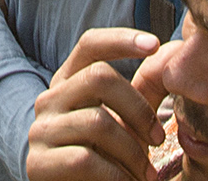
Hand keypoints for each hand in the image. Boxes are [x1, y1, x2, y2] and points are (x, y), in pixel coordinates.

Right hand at [26, 27, 175, 180]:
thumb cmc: (106, 158)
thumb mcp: (120, 122)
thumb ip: (140, 93)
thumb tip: (169, 54)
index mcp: (69, 83)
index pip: (90, 45)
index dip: (121, 39)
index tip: (154, 45)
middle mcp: (49, 99)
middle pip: (99, 77)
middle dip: (138, 108)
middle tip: (157, 139)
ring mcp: (41, 130)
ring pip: (97, 122)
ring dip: (133, 153)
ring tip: (146, 174)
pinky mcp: (38, 163)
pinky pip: (85, 159)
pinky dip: (116, 175)